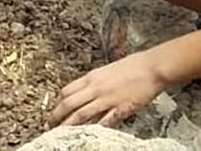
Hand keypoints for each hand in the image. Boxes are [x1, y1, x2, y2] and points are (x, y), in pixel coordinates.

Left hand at [49, 53, 167, 127]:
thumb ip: (96, 81)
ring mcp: (106, 99)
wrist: (151, 67)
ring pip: (80, 114)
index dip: (58, 102)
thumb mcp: (107, 70)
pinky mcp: (120, 109)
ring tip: (59, 132)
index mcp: (91, 78)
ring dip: (68, 125)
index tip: (55, 109)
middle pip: (68, 103)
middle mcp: (95, 88)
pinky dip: (95, 128)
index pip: (67, 90)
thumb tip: (87, 90)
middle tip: (48, 124)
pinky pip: (104, 121)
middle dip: (56, 115)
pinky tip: (88, 134)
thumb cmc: (133, 66)